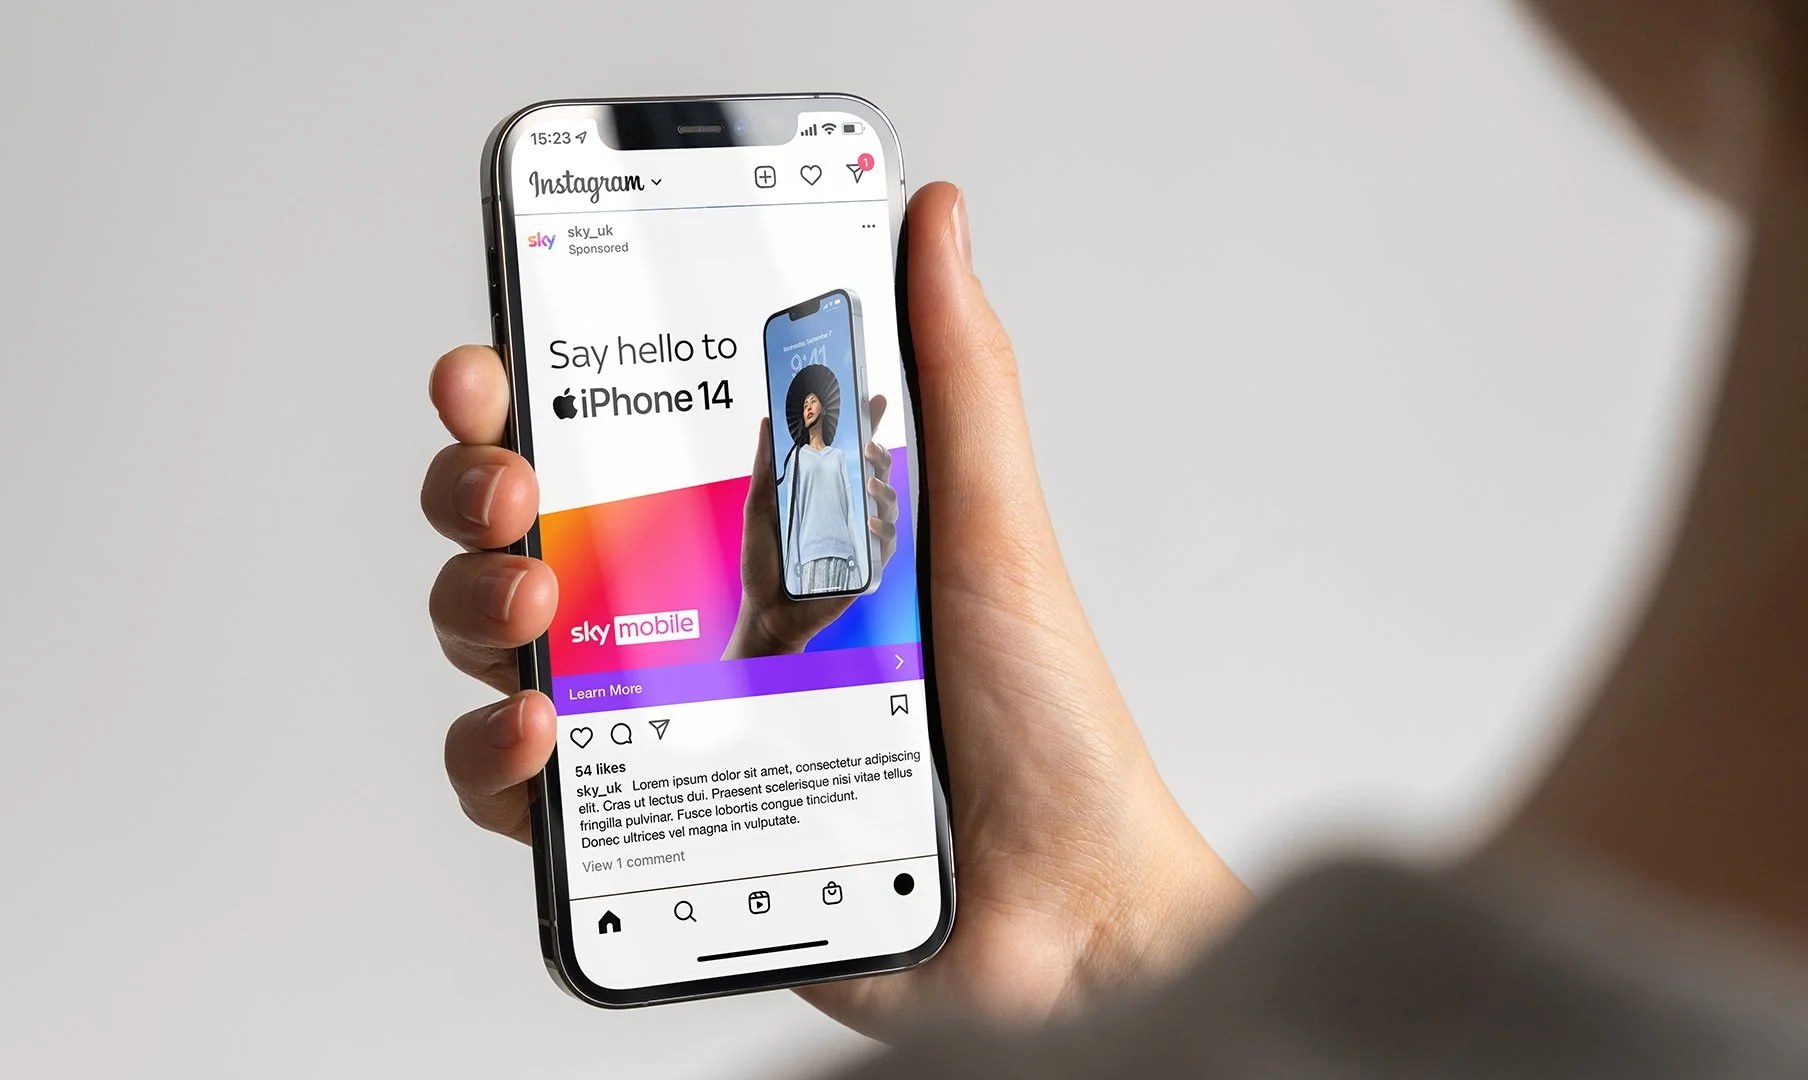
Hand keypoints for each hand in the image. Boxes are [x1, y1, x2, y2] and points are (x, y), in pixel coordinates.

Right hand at [422, 182, 1250, 1037]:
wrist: (1059, 905)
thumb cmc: (1040, 721)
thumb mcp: (990, 523)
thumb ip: (952, 371)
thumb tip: (929, 214)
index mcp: (760, 528)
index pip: (608, 438)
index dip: (523, 392)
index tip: (490, 366)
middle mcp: (698, 615)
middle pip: (526, 532)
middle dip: (479, 490)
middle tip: (509, 485)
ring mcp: (668, 720)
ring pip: (504, 649)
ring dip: (475, 608)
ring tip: (535, 605)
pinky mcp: (653, 828)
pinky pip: (525, 793)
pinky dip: (499, 759)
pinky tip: (543, 736)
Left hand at [724, 401, 898, 659]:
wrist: (767, 611)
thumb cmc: (763, 563)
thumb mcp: (759, 510)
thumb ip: (765, 469)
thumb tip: (768, 422)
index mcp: (824, 492)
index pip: (850, 453)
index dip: (866, 425)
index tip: (873, 399)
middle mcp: (846, 510)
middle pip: (877, 473)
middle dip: (880, 453)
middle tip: (869, 444)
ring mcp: (859, 537)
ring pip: (889, 504)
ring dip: (885, 488)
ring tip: (870, 479)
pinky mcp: (867, 565)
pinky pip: (886, 543)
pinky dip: (883, 528)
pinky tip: (869, 520)